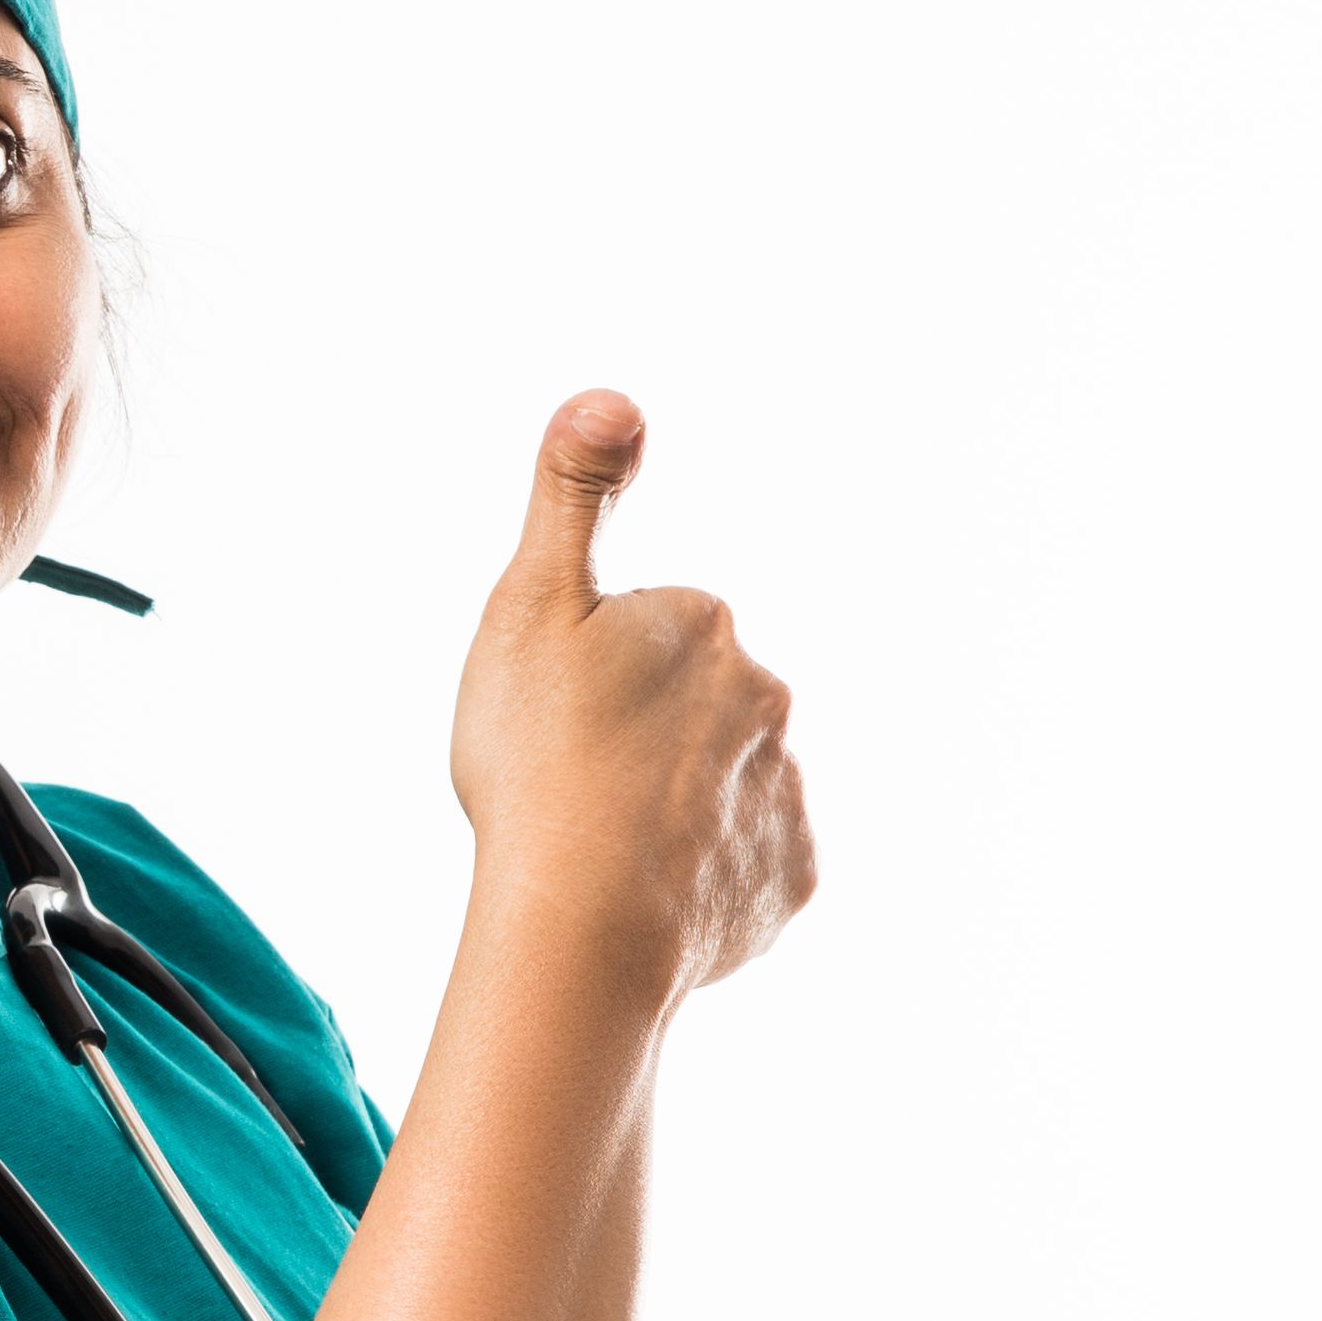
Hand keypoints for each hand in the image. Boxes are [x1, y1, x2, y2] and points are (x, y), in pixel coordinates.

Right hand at [443, 390, 811, 1000]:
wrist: (585, 924)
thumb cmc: (544, 761)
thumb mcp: (532, 605)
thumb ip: (574, 495)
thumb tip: (614, 396)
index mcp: (704, 625)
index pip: (644, 632)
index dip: (585, 674)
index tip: (551, 719)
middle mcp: (767, 699)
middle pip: (689, 709)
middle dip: (639, 740)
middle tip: (570, 788)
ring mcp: (785, 795)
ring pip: (717, 789)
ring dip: (670, 812)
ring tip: (601, 854)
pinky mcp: (789, 881)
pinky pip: (740, 868)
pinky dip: (699, 881)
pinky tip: (644, 896)